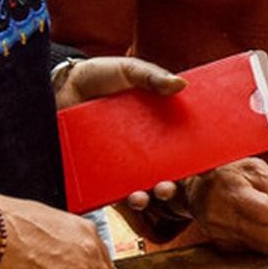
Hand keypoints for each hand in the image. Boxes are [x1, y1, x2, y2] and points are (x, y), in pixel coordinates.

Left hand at [53, 56, 194, 214]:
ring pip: (141, 186)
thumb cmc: (97, 76)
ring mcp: (121, 163)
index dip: (196, 157)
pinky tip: (129, 197)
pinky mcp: (98, 172)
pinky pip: (114, 190)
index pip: (181, 145)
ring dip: (150, 195)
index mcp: (155, 125)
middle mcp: (142, 149)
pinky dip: (124, 198)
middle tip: (172, 185)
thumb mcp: (128, 70)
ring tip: (149, 193)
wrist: (59, 86)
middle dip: (172, 184)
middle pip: (164, 172)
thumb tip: (182, 85)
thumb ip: (152, 76)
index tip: (208, 166)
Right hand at [185, 158, 267, 254]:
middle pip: (265, 235)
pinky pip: (255, 249)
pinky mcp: (223, 245)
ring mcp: (221, 234)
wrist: (195, 186)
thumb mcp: (254, 168)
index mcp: (230, 193)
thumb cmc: (226, 172)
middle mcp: (222, 217)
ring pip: (262, 246)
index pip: (265, 212)